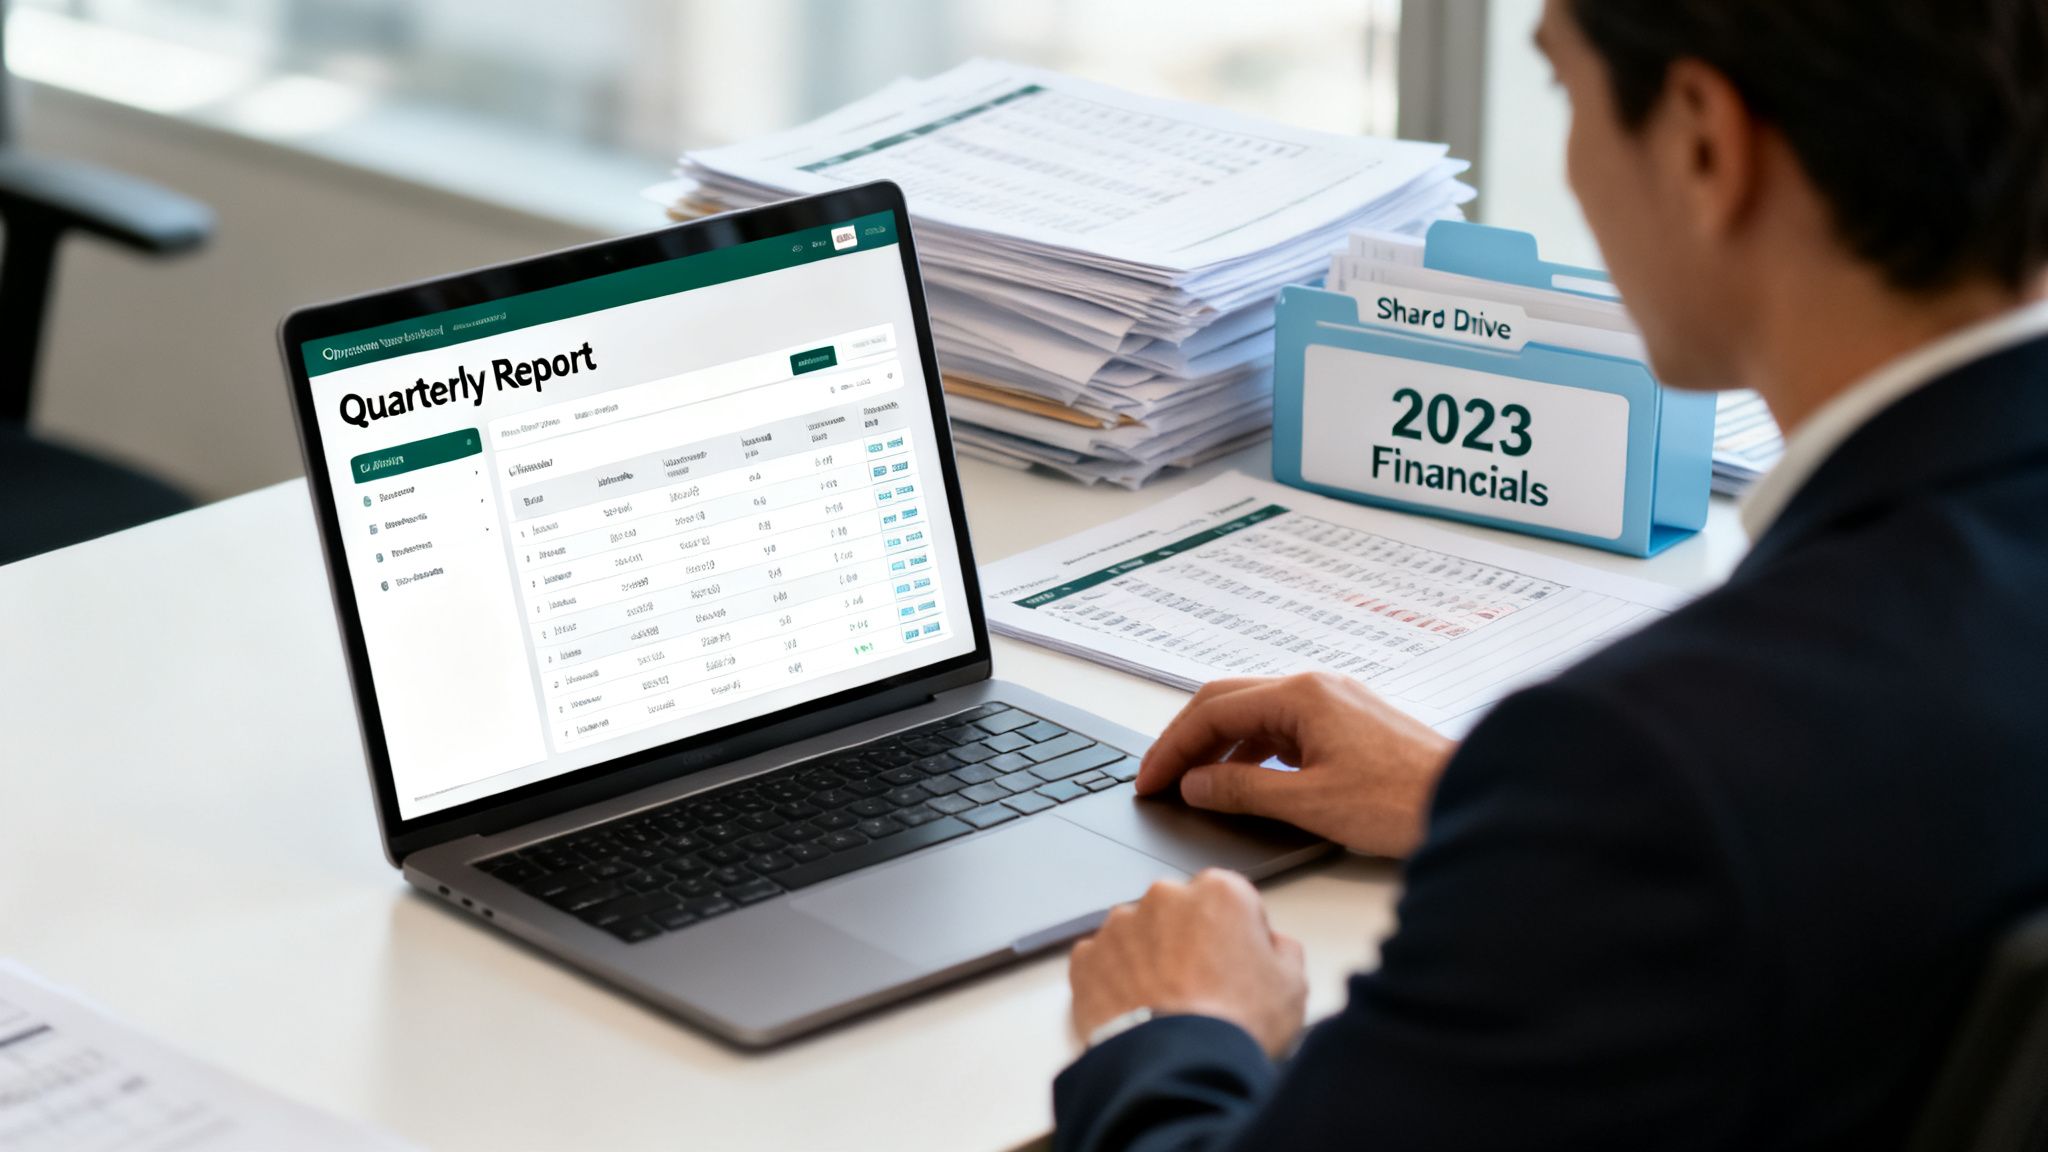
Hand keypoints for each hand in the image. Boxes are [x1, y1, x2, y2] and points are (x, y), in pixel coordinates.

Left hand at [1069, 869, 1305, 1057]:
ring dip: (1149, 960)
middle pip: (1179, 914)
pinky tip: (1136, 1012)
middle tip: (1200, 989)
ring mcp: (1119, 927)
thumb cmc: (1235, 1024)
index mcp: (1219, 893)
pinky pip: (1103, 964)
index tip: (1238, 964)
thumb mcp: (1292, 986)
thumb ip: (1283, 950)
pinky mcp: (1087, 959)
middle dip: (1187, 942)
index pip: (1229, 901)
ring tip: (1166, 1007)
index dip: (1236, 935)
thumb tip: (1273, 946)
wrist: (1178, 1068)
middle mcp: (1164, 898)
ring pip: (1138, 936)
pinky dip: (1114, 983)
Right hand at [1137, 672, 1455, 858]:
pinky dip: (1253, 752)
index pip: (1213, 712)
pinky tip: (1245, 783)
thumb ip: (1244, 791)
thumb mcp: (1310, 803)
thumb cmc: (1402, 801)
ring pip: (1255, 715)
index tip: (1149, 781)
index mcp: (1301, 696)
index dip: (1172, 749)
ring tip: (1195, 787)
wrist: (1471, 800)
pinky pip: (1283, 729)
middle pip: (1227, 702)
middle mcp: (1315, 687)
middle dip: (1187, 741)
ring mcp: (1334, 702)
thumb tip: (1196, 785)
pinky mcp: (1349, 723)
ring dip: (1219, 747)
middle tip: (1159, 779)